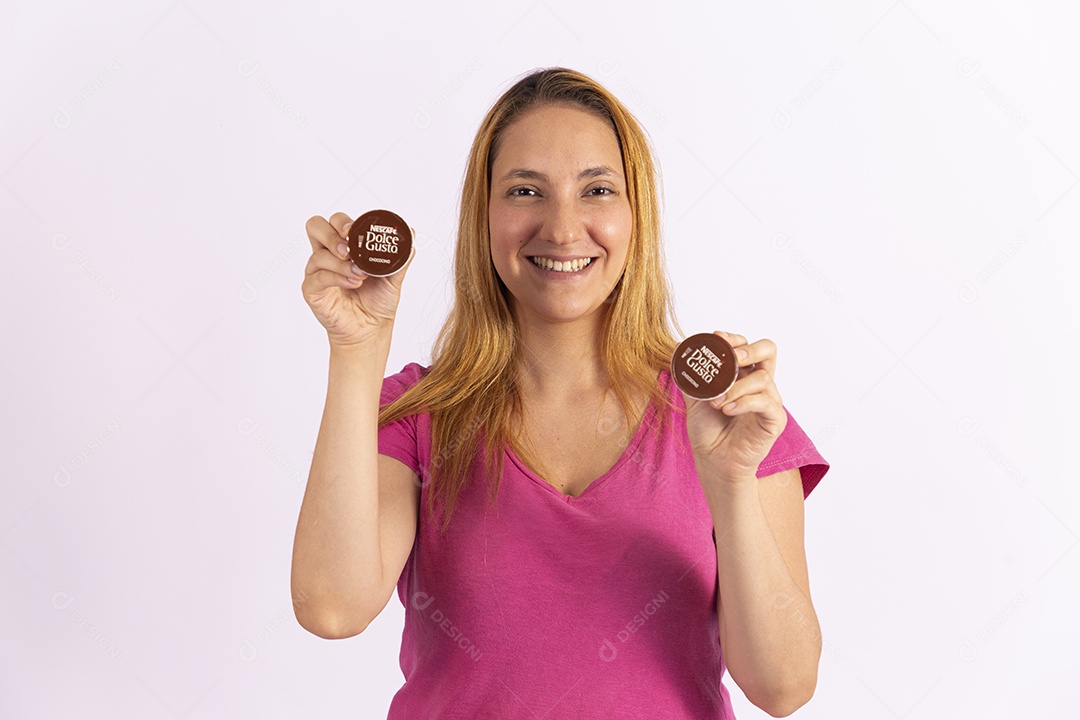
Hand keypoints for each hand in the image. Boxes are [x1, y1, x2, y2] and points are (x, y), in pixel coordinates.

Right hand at [301, 213, 415, 348]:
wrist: (372, 329)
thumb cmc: (378, 301)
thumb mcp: (394, 275)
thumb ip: (401, 255)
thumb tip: (412, 233)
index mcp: (344, 245)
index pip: (336, 221)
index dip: (343, 221)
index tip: (355, 230)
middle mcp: (327, 255)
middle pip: (315, 226)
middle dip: (332, 234)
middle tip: (348, 249)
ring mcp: (317, 272)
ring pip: (318, 254)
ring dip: (342, 264)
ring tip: (360, 275)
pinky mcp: (312, 290)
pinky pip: (318, 277)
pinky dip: (336, 278)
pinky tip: (353, 283)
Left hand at [683, 331, 786, 485]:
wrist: (712, 460)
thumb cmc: (707, 429)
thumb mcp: (694, 397)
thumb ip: (690, 375)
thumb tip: (677, 349)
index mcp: (743, 374)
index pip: (747, 345)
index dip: (734, 339)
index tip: (716, 339)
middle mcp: (759, 384)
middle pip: (768, 350)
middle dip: (749, 349)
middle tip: (731, 359)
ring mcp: (769, 401)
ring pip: (762, 378)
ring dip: (735, 386)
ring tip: (716, 401)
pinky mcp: (774, 420)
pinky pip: (765, 403)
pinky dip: (743, 402)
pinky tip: (727, 410)